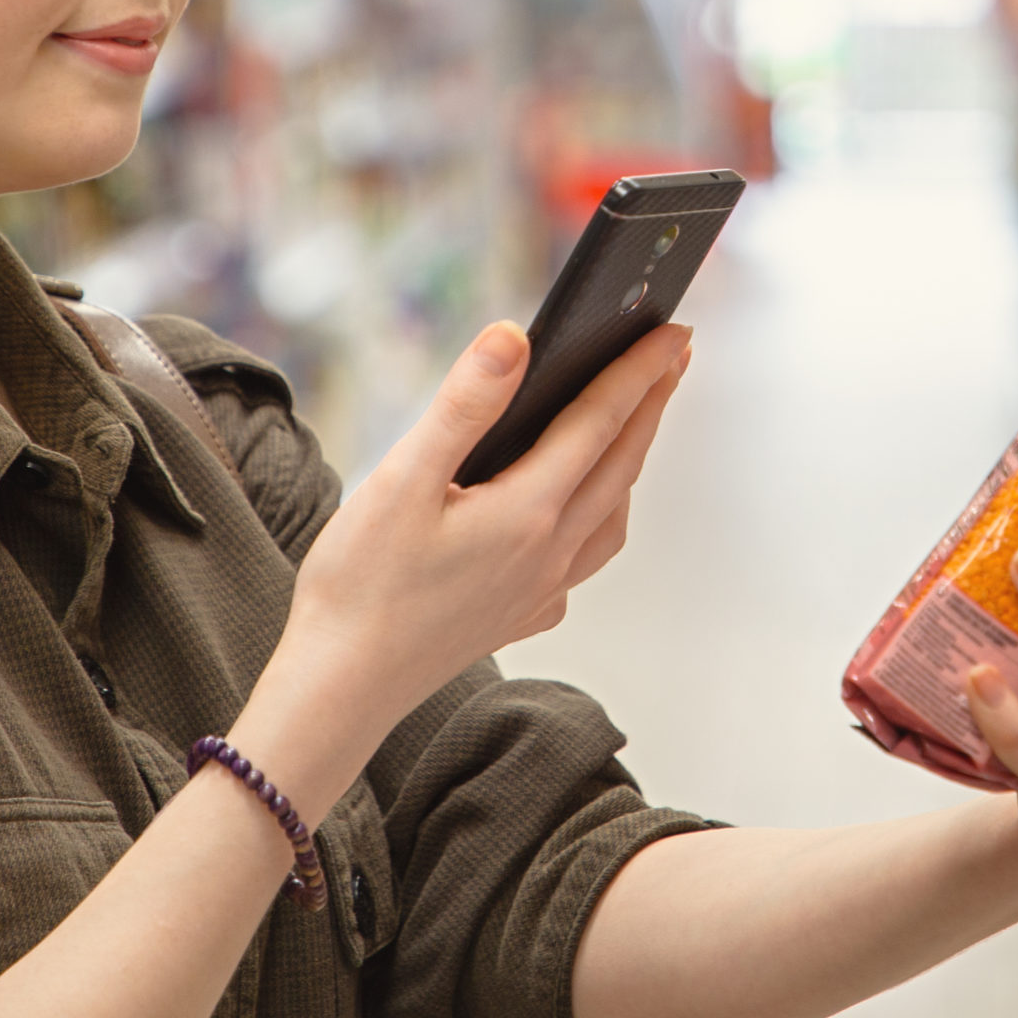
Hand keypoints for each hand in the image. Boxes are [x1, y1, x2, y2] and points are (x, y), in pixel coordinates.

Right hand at [273, 320, 691, 740]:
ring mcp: (540, 591)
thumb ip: (464, 406)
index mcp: (527, 512)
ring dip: (629, 463)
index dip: (640, 370)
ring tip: (632, 424)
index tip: (675, 328)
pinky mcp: (520, 616)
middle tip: (676, 354)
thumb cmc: (360, 585)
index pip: (602, 422)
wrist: (341, 689)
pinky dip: (597, 520)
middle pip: (620, 464)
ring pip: (611, 517)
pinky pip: (583, 560)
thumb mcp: (401, 480)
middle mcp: (550, 554)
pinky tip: (573, 514)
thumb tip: (515, 338)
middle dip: (651, 404)